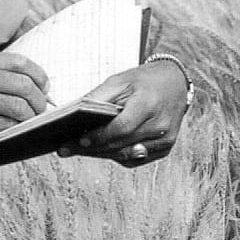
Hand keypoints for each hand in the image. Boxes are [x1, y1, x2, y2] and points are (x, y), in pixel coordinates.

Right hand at [0, 52, 49, 156]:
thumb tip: (33, 84)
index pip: (19, 62)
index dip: (39, 75)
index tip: (43, 86)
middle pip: (24, 84)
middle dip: (39, 100)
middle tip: (40, 108)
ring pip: (19, 106)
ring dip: (30, 116)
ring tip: (28, 120)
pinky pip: (8, 124)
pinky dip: (16, 128)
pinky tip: (12, 128)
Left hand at [59, 59, 187, 166]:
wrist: (174, 84)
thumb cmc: (144, 81)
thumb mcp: (119, 80)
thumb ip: (98, 97)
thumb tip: (74, 114)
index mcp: (149, 104)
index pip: (122, 128)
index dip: (99, 136)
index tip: (78, 141)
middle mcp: (161, 126)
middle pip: (122, 145)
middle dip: (92, 149)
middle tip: (66, 149)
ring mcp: (165, 140)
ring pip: (126, 155)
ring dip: (101, 154)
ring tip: (76, 150)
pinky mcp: (165, 149)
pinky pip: (135, 159)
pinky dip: (116, 155)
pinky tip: (99, 150)